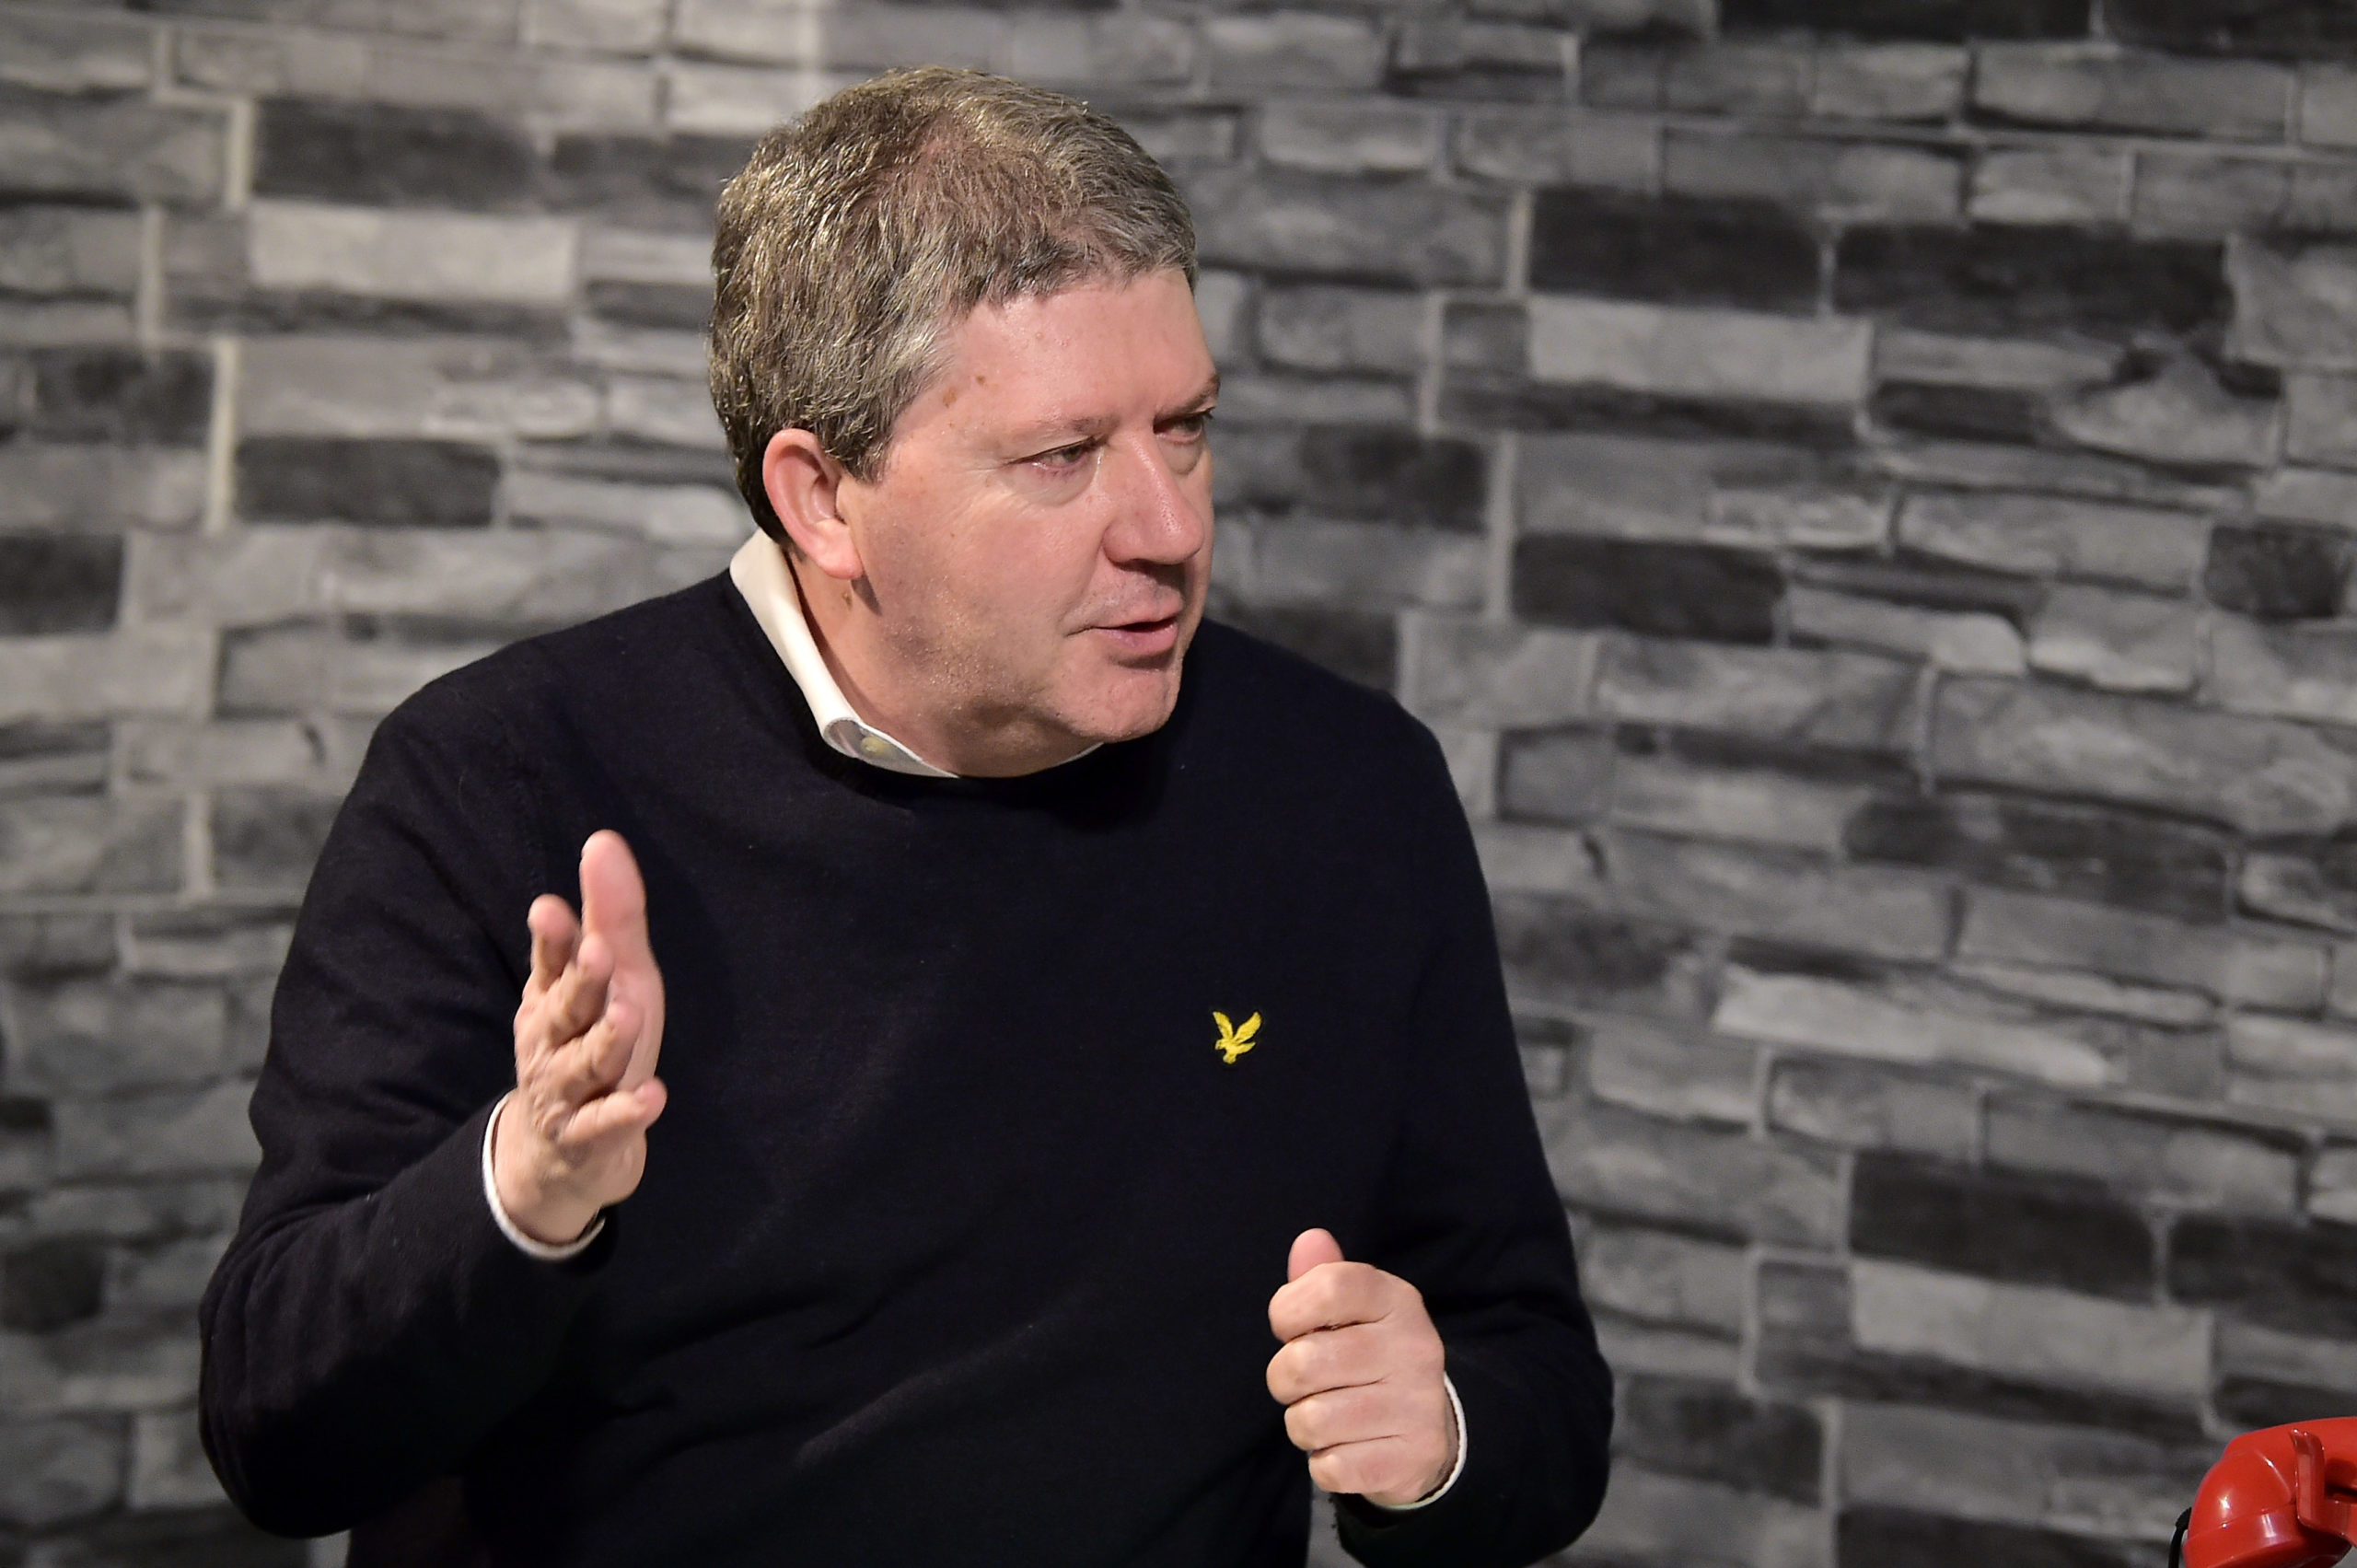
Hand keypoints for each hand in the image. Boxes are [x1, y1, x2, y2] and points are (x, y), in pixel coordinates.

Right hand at [492, 830, 668, 1245]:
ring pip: (584, 1065)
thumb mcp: (607, 982)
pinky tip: (653, 1097)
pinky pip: (605, 1126)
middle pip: (566, 1010)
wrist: (563, 1154)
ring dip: (606, 1040)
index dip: (551, 939)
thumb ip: (606, 918)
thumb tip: (602, 840)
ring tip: (629, 1014)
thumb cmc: (590, 1048)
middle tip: (597, 952)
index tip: (551, 909)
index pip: (550, 963)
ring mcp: (567, 1092)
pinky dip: (626, 1113)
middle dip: (579, 981)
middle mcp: (552, 1042)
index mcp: (552, 1000)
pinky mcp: (588, 1138)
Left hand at [1265, 1229, 1455, 1505]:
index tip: (1290, 1327)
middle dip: (1284, 1380)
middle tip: (1305, 1384)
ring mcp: (1418, 1405)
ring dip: (1303, 1425)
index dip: (1288, 1310)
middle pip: (1302, 1362)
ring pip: (1310, 1420)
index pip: (1326, 1288)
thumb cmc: (1370, 1358)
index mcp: (1397, 1301)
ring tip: (1327, 1416)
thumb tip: (1309, 1240)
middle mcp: (1415, 1347)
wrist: (1429, 1428)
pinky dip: (1324, 1463)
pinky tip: (1345, 1448)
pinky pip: (1330, 1467)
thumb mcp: (1352, 1311)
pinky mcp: (1412, 1458)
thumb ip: (1322, 1277)